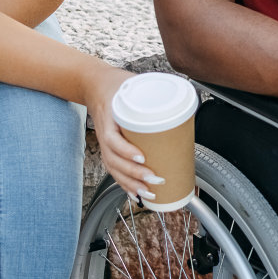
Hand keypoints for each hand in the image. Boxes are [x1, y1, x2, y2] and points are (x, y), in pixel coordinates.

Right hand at [82, 64, 161, 200]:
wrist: (95, 85)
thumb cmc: (117, 85)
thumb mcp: (134, 83)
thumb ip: (156, 91)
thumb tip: (182, 103)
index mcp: (109, 116)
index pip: (112, 139)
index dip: (126, 151)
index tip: (142, 157)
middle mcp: (104, 133)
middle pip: (114, 160)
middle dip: (134, 174)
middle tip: (155, 178)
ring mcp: (104, 143)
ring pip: (114, 169)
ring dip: (130, 184)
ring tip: (148, 193)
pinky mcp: (108, 149)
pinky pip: (113, 170)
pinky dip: (124, 184)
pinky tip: (136, 194)